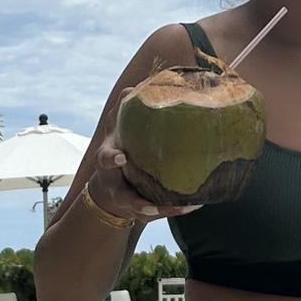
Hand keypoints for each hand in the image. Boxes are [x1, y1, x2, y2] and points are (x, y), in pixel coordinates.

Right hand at [84, 92, 203, 223]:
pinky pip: (161, 212)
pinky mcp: (143, 210)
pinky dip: (176, 209)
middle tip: (151, 206)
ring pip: (145, 210)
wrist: (110, 187)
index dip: (113, 159)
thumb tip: (132, 88)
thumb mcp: (115, 129)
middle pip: (124, 197)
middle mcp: (116, 184)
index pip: (106, 159)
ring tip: (183, 206)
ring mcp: (129, 201)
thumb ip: (123, 110)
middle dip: (137, 202)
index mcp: (108, 161)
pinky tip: (194, 205)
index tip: (122, 157)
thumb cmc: (118, 149)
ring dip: (163, 209)